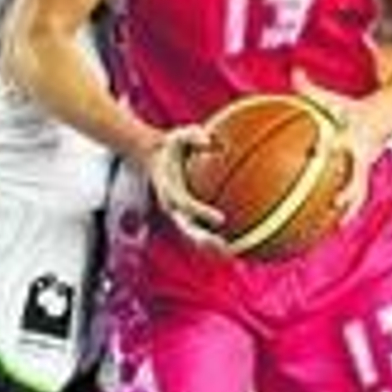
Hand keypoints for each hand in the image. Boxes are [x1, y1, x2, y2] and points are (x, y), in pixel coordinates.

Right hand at [142, 126, 227, 250]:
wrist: (155, 160)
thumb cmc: (172, 146)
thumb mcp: (179, 136)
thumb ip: (194, 136)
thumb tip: (214, 140)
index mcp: (170, 190)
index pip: (186, 205)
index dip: (202, 213)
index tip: (222, 219)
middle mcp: (174, 207)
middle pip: (188, 230)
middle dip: (205, 242)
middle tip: (226, 248)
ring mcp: (180, 215)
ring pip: (194, 236)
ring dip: (212, 248)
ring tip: (235, 255)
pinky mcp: (187, 218)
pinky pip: (201, 231)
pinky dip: (215, 240)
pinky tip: (237, 244)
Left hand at [291, 69, 391, 223]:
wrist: (387, 117)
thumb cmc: (353, 108)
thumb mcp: (333, 98)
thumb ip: (310, 88)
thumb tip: (293, 70)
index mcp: (352, 135)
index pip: (340, 141)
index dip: (328, 146)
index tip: (315, 153)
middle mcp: (361, 155)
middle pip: (357, 176)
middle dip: (348, 191)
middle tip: (334, 204)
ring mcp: (365, 168)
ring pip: (360, 193)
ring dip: (349, 211)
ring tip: (335, 229)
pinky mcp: (364, 177)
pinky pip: (355, 197)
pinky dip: (344, 212)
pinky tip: (329, 228)